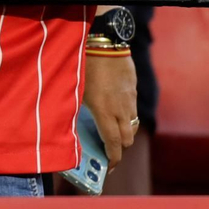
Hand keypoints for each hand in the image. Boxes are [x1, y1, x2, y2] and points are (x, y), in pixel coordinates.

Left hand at [82, 51, 138, 170]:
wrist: (105, 41)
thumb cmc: (85, 65)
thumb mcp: (78, 90)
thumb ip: (80, 110)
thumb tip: (75, 126)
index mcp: (104, 111)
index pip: (113, 144)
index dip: (113, 159)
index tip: (109, 167)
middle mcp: (120, 109)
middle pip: (127, 139)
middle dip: (120, 148)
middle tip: (109, 151)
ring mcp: (129, 99)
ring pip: (132, 125)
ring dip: (124, 132)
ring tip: (112, 131)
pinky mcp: (133, 89)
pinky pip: (133, 110)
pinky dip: (127, 116)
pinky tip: (116, 111)